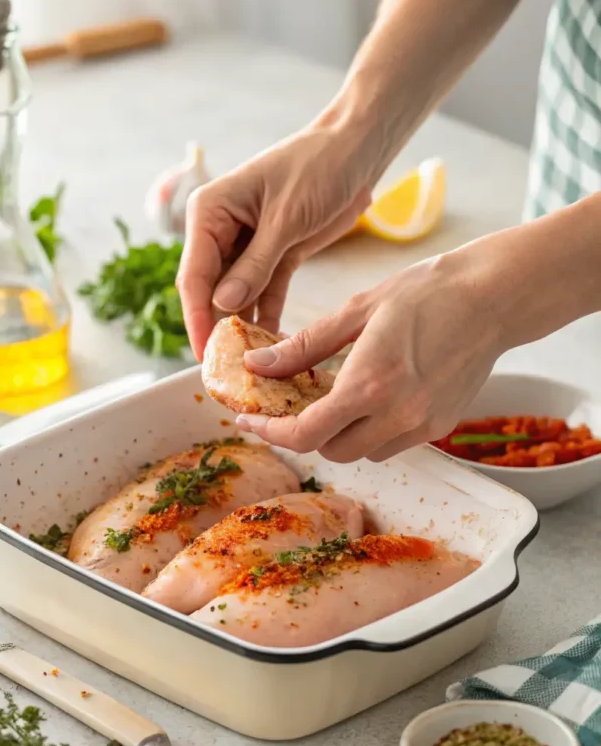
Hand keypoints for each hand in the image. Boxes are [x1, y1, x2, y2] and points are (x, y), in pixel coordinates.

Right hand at [177, 126, 371, 359]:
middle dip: (217, 329)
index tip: (203, 354)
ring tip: (250, 367)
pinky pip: (264, 295)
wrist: (357, 149)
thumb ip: (255, 264)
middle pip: (210, 291)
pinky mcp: (274, 257)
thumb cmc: (319, 166)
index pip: (194, 274)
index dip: (197, 317)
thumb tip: (224, 303)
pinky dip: (268, 319)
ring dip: (243, 329)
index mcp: (209, 212)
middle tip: (226, 371)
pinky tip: (273, 349)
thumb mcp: (286, 217)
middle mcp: (220, 231)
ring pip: (236, 298)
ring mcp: (246, 246)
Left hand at [235, 250, 505, 461]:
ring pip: (364, 453)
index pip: (305, 435)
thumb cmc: (427, 292)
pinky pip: (394, 444)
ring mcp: (423, 425)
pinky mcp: (442, 426)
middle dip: (306, 433)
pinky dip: (375, 430)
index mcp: (369, 384)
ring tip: (338, 397)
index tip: (250, 422)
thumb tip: (259, 365)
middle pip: (331, 451)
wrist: (494, 296)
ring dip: (342, 434)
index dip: (271, 434)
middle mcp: (397, 414)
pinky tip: (375, 397)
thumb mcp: (356, 310)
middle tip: (293, 404)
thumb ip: (304, 346)